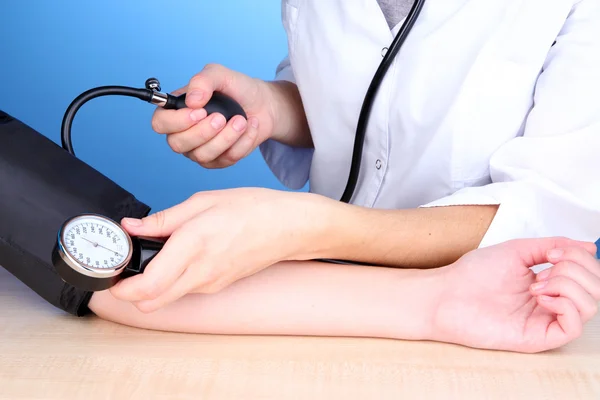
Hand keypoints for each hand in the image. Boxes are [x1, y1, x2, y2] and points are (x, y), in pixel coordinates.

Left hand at [109, 188, 332, 312]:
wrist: (288, 227)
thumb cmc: (252, 209)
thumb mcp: (204, 202)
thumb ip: (164, 218)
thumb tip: (131, 227)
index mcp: (193, 244)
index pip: (147, 285)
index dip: (120, 286)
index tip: (111, 272)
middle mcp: (200, 272)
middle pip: (150, 302)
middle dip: (129, 292)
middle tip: (123, 268)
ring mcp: (210, 283)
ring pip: (166, 297)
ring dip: (150, 285)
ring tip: (152, 255)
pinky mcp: (217, 286)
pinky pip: (184, 289)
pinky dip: (171, 280)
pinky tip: (177, 257)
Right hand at [151, 64, 303, 167]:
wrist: (263, 104)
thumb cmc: (237, 88)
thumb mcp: (220, 75)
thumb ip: (203, 81)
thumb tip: (192, 101)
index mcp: (176, 111)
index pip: (160, 124)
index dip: (176, 121)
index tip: (200, 111)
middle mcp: (183, 133)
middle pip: (177, 144)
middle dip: (203, 132)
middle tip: (222, 117)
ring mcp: (200, 150)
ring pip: (203, 155)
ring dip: (227, 137)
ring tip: (241, 120)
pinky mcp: (219, 161)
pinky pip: (226, 159)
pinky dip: (242, 142)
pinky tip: (249, 127)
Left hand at [432, 237, 598, 352]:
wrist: (446, 294)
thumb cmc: (473, 274)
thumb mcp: (517, 250)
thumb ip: (552, 245)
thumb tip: (588, 246)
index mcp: (548, 282)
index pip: (588, 273)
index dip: (580, 258)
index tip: (553, 252)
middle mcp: (551, 302)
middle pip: (595, 288)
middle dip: (578, 269)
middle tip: (548, 266)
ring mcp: (545, 320)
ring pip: (590, 306)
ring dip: (569, 284)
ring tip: (537, 282)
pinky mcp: (538, 337)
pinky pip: (574, 326)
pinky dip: (565, 304)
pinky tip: (539, 295)